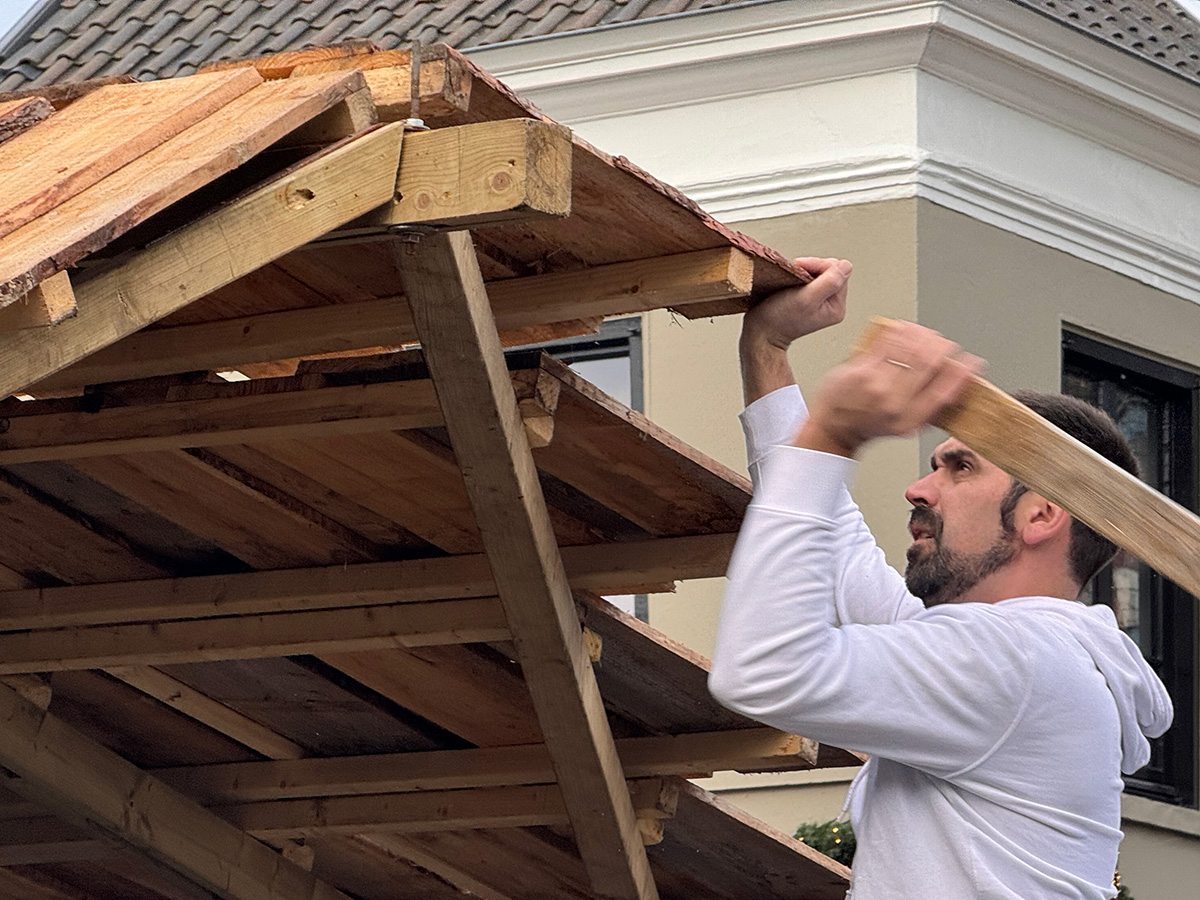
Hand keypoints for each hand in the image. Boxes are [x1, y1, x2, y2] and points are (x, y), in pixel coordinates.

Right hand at [741, 257, 851, 352]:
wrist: (761, 332)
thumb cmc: (779, 319)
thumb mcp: (807, 298)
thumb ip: (830, 281)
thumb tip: (846, 266)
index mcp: (837, 307)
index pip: (839, 271)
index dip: (820, 265)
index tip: (801, 270)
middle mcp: (832, 304)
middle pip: (831, 270)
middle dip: (813, 267)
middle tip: (795, 275)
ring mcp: (820, 302)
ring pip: (820, 272)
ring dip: (805, 270)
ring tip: (792, 280)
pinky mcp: (808, 298)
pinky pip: (810, 277)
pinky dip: (800, 275)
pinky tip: (791, 282)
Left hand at [797, 320, 982, 457]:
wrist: (834, 426)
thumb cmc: (869, 424)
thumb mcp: (907, 425)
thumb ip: (931, 406)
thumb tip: (960, 382)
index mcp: (911, 419)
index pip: (945, 391)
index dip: (964, 373)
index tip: (973, 362)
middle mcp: (895, 403)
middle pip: (929, 363)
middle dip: (943, 348)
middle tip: (946, 344)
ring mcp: (876, 385)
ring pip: (911, 348)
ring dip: (924, 335)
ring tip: (928, 336)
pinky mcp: (861, 369)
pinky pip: (887, 341)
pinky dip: (902, 330)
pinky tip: (906, 328)